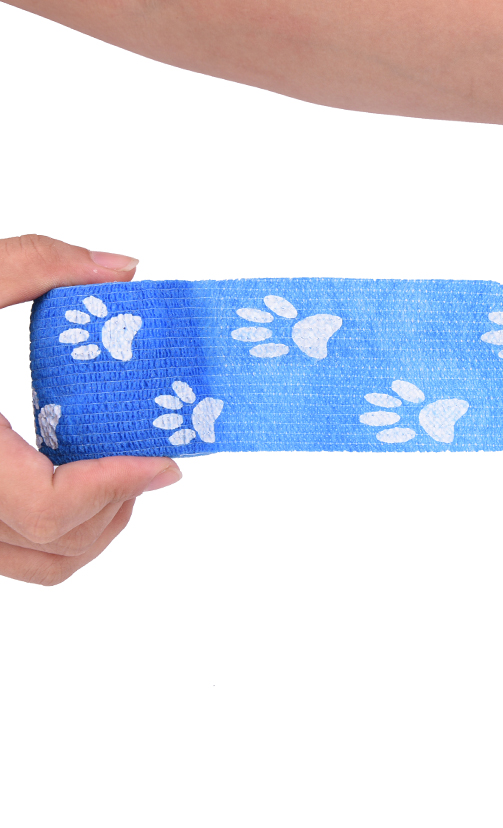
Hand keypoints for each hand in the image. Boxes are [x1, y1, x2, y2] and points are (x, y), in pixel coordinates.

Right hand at [0, 236, 180, 584]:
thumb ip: (33, 265)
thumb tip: (122, 267)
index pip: (47, 507)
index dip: (116, 487)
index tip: (163, 461)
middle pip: (57, 544)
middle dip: (118, 505)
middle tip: (152, 462)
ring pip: (41, 563)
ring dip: (96, 527)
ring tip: (123, 476)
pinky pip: (15, 555)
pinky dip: (60, 532)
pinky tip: (75, 481)